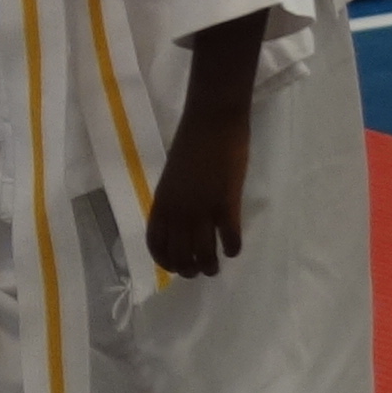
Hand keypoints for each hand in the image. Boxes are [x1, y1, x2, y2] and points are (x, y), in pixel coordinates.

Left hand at [144, 14, 272, 279]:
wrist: (212, 121)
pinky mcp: (226, 203)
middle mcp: (178, 210)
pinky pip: (229, 237)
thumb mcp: (174, 176)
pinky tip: (234, 250)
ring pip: (203, 252)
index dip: (165, 261)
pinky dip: (232, 248)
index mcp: (163, 202)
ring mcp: (202, 208)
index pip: (157, 243)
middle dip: (189, 269)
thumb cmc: (193, 142)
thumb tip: (183, 220)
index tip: (175, 268)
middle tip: (200, 271)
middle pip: (180, 254)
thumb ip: (176, 199)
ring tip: (216, 267)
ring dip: (210, 265)